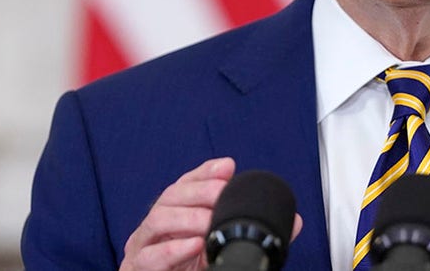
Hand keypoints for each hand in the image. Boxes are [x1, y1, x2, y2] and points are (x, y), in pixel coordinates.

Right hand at [120, 158, 304, 270]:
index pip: (187, 184)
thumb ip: (255, 232)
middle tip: (222, 193)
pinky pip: (147, 256)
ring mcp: (142, 246)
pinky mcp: (135, 268)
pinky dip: (170, 249)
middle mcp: (157, 226)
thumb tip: (294, 222)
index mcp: (177, 214)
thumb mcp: (225, 249)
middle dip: (198, 191)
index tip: (228, 168)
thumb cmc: (194, 269)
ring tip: (208, 221)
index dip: (205, 172)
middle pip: (171, 195)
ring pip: (157, 219)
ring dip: (186, 217)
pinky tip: (193, 245)